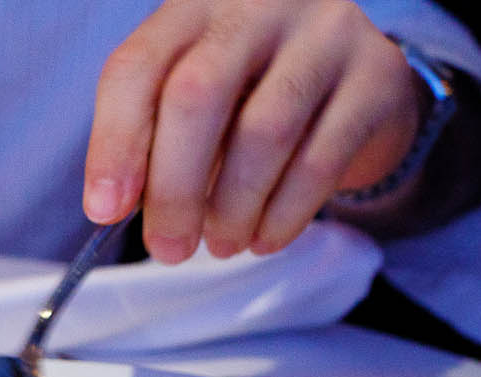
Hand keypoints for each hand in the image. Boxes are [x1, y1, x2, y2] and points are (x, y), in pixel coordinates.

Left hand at [82, 0, 421, 262]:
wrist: (361, 82)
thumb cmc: (256, 96)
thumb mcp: (199, 101)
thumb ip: (155, 139)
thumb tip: (116, 205)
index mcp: (195, 7)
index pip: (137, 67)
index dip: (115, 143)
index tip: (106, 210)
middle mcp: (258, 4)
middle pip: (197, 96)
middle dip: (174, 188)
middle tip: (169, 247)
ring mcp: (324, 33)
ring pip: (263, 132)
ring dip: (232, 208)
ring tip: (221, 244)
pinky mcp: (375, 77)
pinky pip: (320, 160)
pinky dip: (283, 214)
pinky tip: (263, 239)